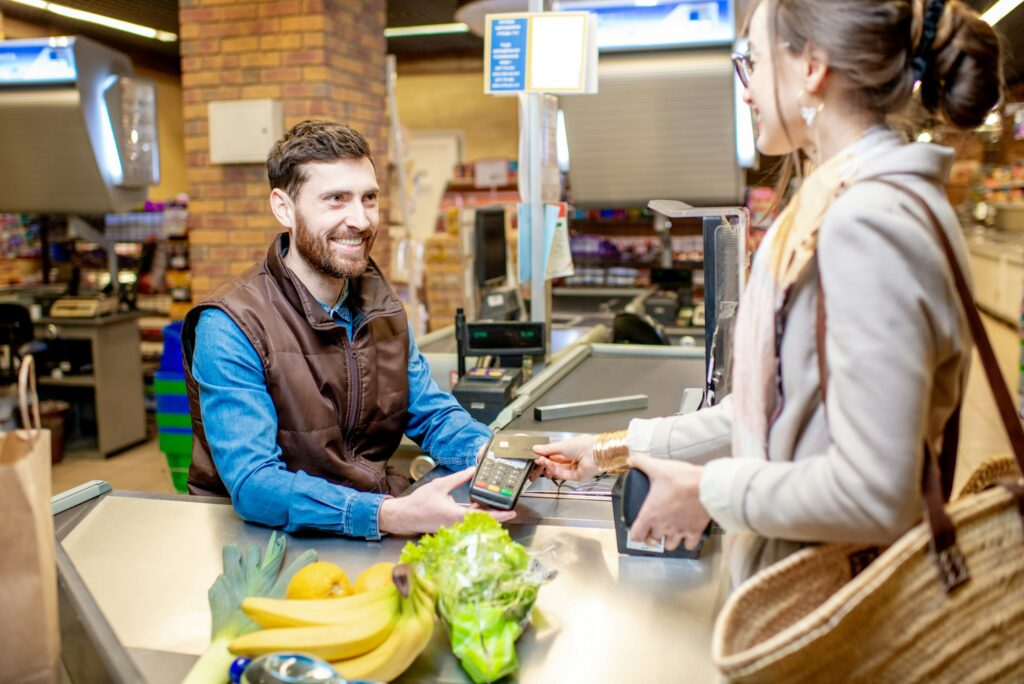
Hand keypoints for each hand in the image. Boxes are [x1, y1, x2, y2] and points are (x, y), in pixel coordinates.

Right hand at [378, 468, 514, 535]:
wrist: (404, 516)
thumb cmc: (419, 502)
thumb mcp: (440, 485)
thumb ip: (459, 478)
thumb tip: (473, 470)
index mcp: (455, 515)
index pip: (483, 517)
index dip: (499, 515)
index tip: (512, 512)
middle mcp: (457, 524)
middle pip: (483, 521)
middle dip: (496, 513)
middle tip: (508, 504)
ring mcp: (454, 528)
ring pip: (476, 522)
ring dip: (485, 513)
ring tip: (494, 501)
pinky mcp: (451, 527)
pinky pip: (468, 522)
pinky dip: (475, 514)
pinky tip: (478, 503)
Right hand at [532, 434, 599, 480]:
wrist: (594, 452)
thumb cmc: (584, 445)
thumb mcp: (562, 445)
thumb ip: (548, 449)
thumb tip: (537, 448)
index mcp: (572, 450)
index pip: (557, 454)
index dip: (547, 455)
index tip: (538, 455)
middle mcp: (574, 460)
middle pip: (557, 463)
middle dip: (547, 462)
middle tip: (538, 460)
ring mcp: (576, 469)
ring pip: (559, 470)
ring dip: (549, 466)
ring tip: (542, 461)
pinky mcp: (577, 477)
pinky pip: (563, 474)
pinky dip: (555, 470)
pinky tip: (549, 465)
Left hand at [627, 455, 710, 551]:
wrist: (707, 485)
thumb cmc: (682, 478)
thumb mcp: (657, 467)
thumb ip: (641, 462)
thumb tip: (631, 459)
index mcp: (651, 514)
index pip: (636, 535)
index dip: (636, 533)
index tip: (639, 529)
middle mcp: (663, 526)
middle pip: (653, 540)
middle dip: (653, 535)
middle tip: (655, 527)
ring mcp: (679, 531)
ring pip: (670, 545)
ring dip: (668, 540)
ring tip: (670, 531)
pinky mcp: (694, 532)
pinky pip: (689, 545)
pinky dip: (687, 542)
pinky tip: (687, 534)